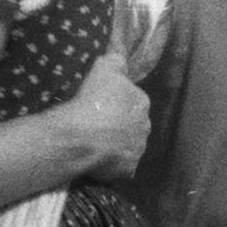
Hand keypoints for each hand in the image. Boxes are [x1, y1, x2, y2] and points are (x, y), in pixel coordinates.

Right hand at [60, 51, 151, 184]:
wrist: (81, 137)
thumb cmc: (93, 100)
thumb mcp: (104, 68)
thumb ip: (116, 61)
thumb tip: (121, 56)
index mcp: (141, 102)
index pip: (133, 99)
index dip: (117, 101)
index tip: (101, 103)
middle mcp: (145, 126)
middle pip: (133, 123)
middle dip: (120, 124)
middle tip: (98, 124)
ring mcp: (138, 150)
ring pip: (129, 145)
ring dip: (117, 144)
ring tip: (95, 143)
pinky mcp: (128, 170)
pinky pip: (121, 166)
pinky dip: (112, 164)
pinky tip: (98, 160)